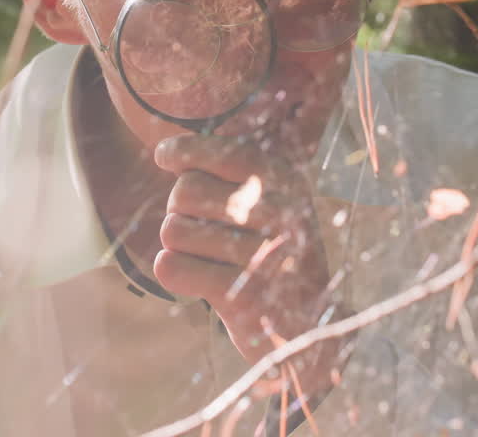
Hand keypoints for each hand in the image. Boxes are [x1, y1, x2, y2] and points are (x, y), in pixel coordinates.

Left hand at [152, 134, 343, 391]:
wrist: (312, 327)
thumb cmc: (276, 257)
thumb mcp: (273, 206)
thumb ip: (233, 176)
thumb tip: (167, 149)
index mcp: (287, 184)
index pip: (223, 151)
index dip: (185, 150)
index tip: (164, 156)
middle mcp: (280, 213)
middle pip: (186, 190)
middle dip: (179, 210)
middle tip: (198, 231)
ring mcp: (263, 255)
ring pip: (173, 229)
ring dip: (177, 246)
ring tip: (206, 258)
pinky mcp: (242, 296)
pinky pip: (171, 267)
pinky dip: (172, 272)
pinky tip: (194, 280)